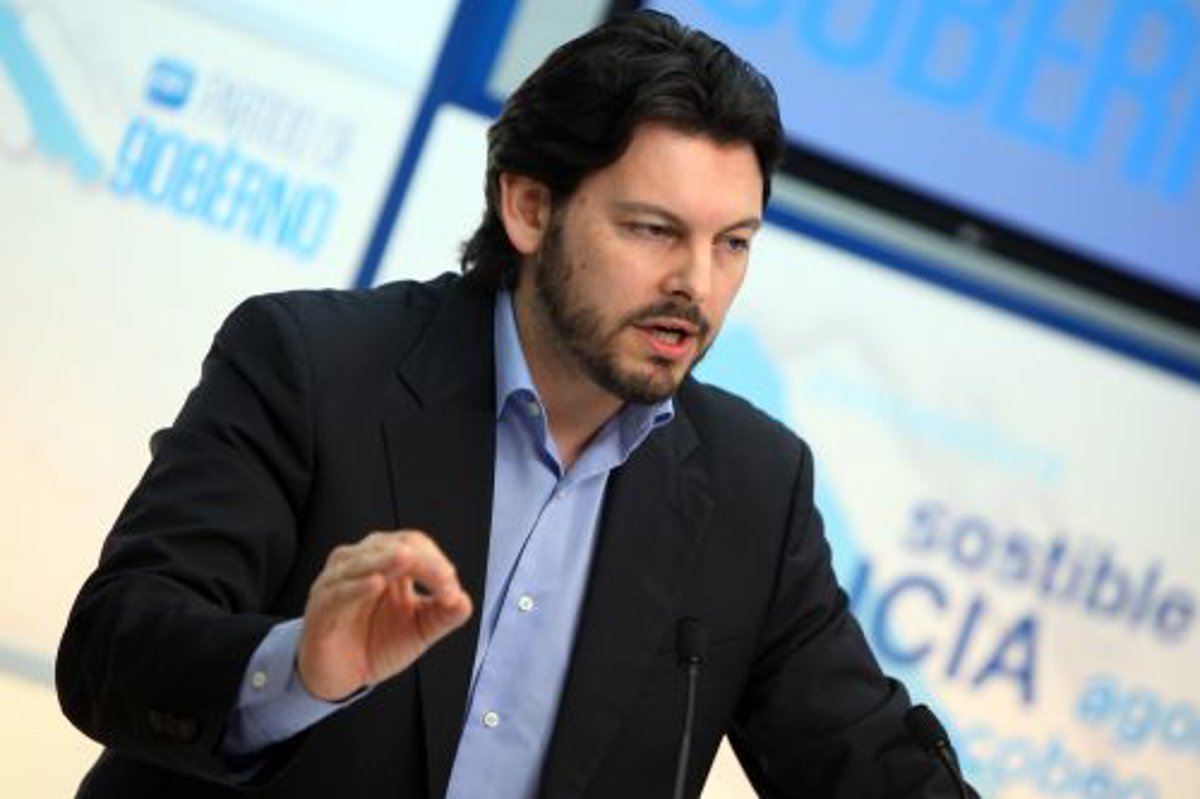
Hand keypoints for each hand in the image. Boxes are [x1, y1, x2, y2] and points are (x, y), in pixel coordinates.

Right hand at [296, 530, 472, 700]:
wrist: (340, 676)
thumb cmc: (377, 643)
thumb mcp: (419, 629)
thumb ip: (444, 615)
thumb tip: (465, 602)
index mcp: (386, 561)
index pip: (414, 544)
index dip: (435, 561)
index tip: (451, 589)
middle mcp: (360, 563)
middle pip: (392, 546)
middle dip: (421, 559)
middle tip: (443, 579)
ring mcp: (337, 582)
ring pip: (361, 561)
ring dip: (386, 560)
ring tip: (408, 560)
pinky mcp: (320, 607)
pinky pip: (338, 591)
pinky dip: (356, 586)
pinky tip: (375, 584)